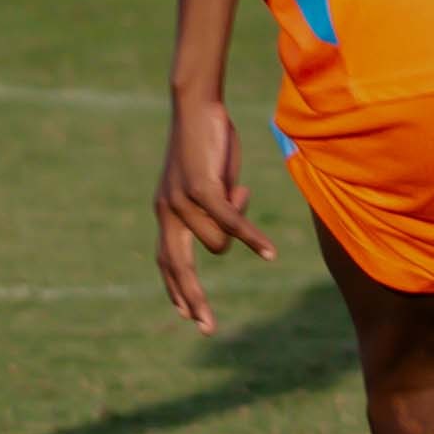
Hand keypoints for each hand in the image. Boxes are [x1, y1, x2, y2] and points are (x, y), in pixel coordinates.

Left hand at [155, 92, 276, 334]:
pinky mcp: (200, 189)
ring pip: (216, 243)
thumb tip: (236, 228)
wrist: (195, 104)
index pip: (165, 260)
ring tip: (239, 186)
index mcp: (165, 212)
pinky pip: (229, 224)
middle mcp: (166, 212)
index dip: (174, 288)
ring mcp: (181, 202)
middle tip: (207, 329)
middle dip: (193, 300)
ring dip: (238, 226)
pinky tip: (269, 252)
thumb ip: (220, 208)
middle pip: (177, 269)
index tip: (184, 315)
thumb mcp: (212, 181)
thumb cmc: (206, 140)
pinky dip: (251, 237)